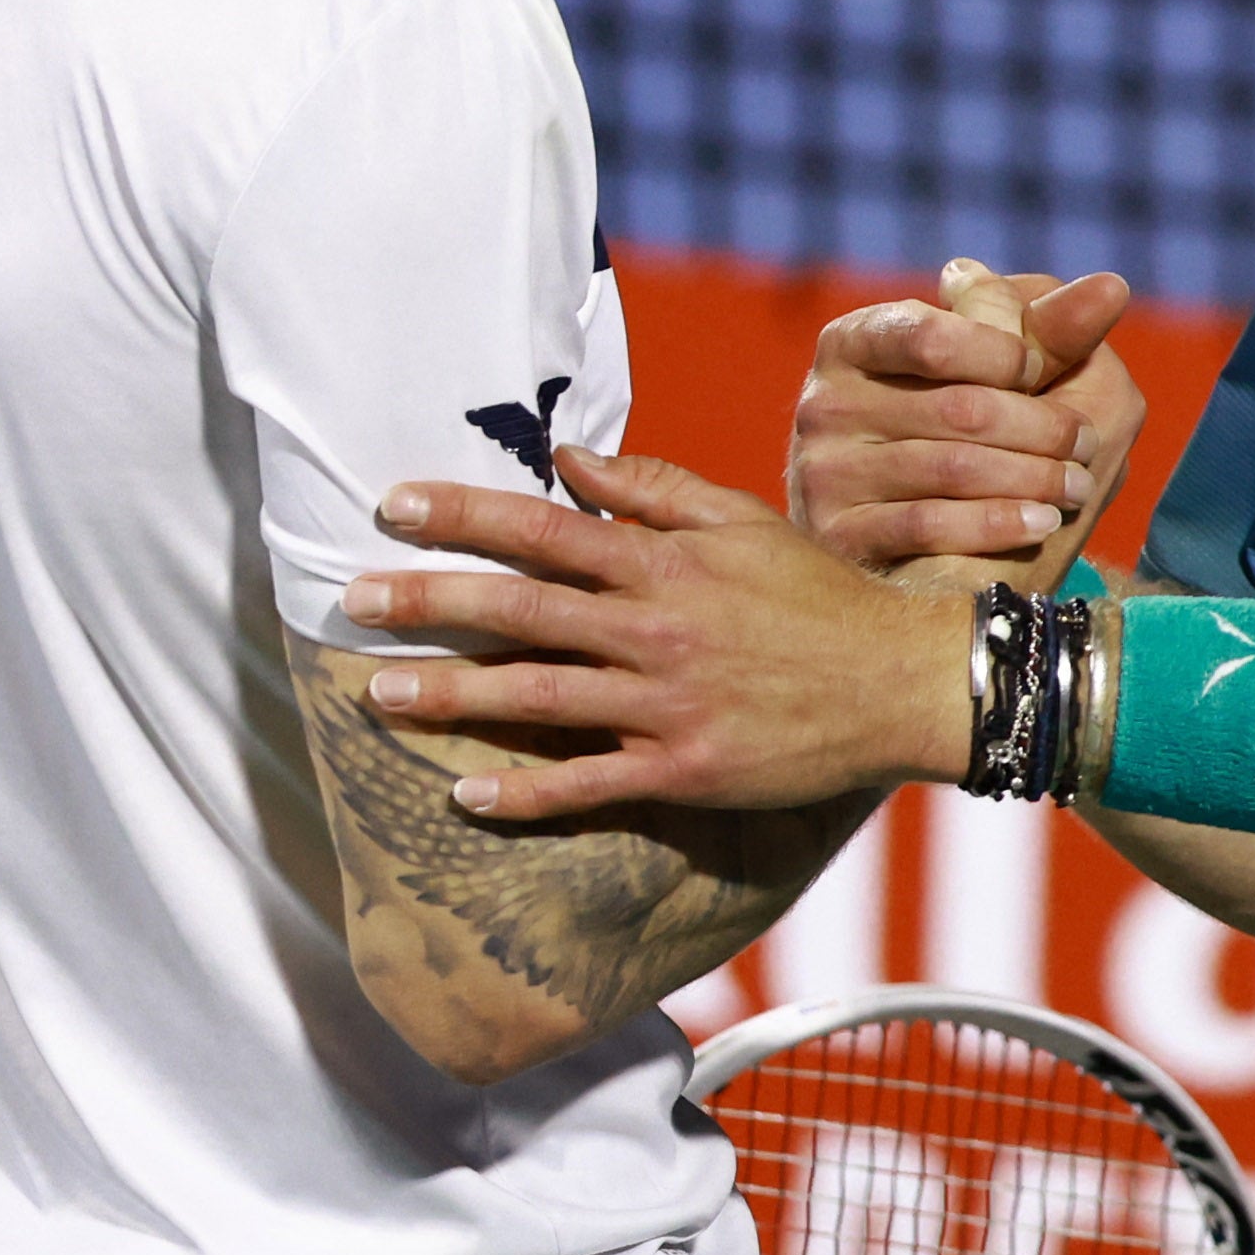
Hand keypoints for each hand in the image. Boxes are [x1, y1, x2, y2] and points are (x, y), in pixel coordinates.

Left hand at [341, 451, 969, 818]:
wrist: (901, 681)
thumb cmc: (818, 596)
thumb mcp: (743, 522)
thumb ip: (653, 488)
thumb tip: (565, 458)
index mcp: (666, 563)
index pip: (545, 529)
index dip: (464, 515)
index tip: (392, 505)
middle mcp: (657, 629)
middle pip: (522, 609)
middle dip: (430, 602)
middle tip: (353, 597)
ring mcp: (668, 704)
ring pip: (540, 696)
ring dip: (455, 696)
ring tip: (380, 695)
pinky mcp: (685, 769)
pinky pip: (589, 784)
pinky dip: (526, 794)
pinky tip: (467, 797)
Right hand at [786, 260, 1147, 573]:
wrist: (919, 549)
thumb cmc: (968, 438)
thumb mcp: (1004, 374)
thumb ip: (1048, 329)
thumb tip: (1113, 287)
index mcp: (857, 341)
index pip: (932, 335)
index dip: (1004, 352)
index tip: (1041, 371)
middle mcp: (825, 401)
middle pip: (959, 408)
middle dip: (1043, 428)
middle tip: (1088, 445)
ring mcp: (825, 471)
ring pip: (953, 468)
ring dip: (1036, 478)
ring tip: (1076, 487)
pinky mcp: (838, 536)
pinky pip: (930, 525)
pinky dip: (1000, 522)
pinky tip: (1042, 523)